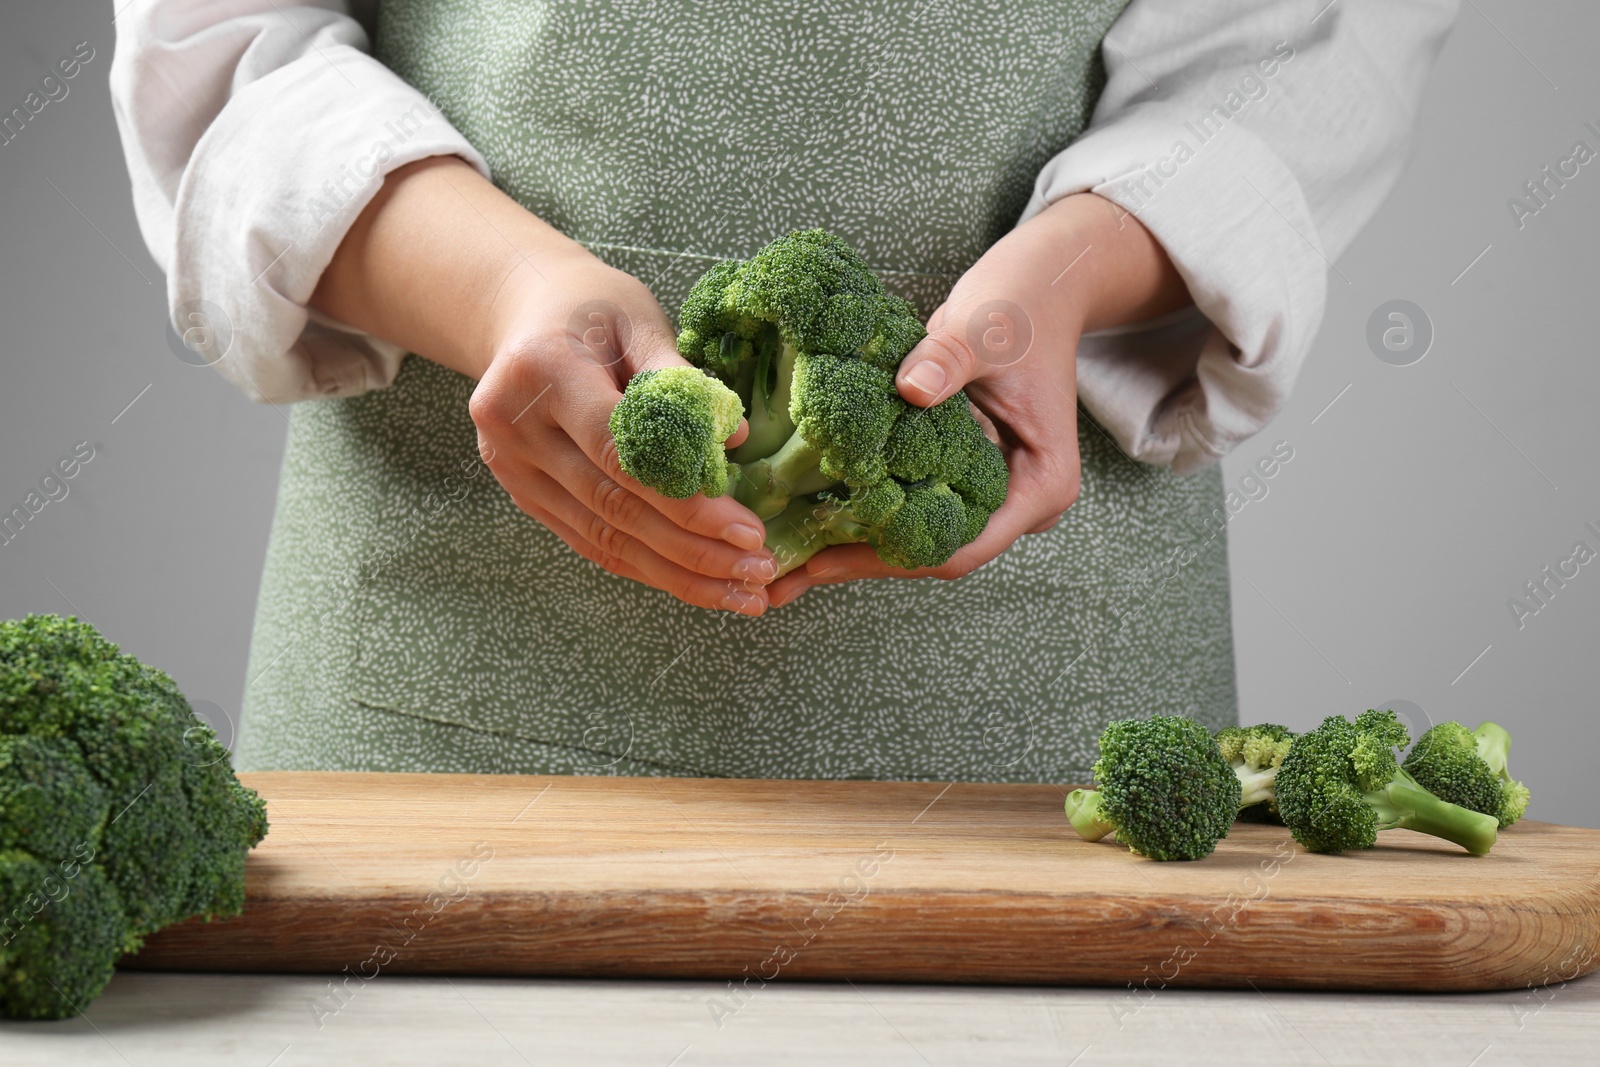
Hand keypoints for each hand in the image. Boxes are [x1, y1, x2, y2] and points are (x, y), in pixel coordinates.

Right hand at [470, 253, 780, 613]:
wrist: (520, 312)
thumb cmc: (591, 310)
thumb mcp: (638, 318)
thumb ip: (681, 378)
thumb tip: (734, 441)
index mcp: (543, 371)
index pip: (623, 454)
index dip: (687, 501)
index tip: (748, 531)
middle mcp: (514, 427)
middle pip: (613, 506)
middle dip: (693, 549)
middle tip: (758, 573)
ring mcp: (510, 467)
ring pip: (602, 538)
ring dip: (677, 574)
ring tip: (742, 593)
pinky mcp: (522, 493)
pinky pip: (589, 542)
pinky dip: (646, 567)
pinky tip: (698, 583)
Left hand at [767, 193, 1191, 606]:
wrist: (1039, 286)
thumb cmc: (1022, 307)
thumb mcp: (983, 331)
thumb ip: (949, 359)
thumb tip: (912, 389)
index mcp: (1040, 486)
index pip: (961, 547)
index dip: (887, 560)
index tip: (821, 559)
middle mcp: (1017, 502)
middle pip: (931, 555)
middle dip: (857, 563)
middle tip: (779, 576)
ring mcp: (988, 491)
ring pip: (914, 538)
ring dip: (850, 545)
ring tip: (778, 558)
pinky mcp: (957, 474)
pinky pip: (905, 506)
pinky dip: (858, 512)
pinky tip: (802, 516)